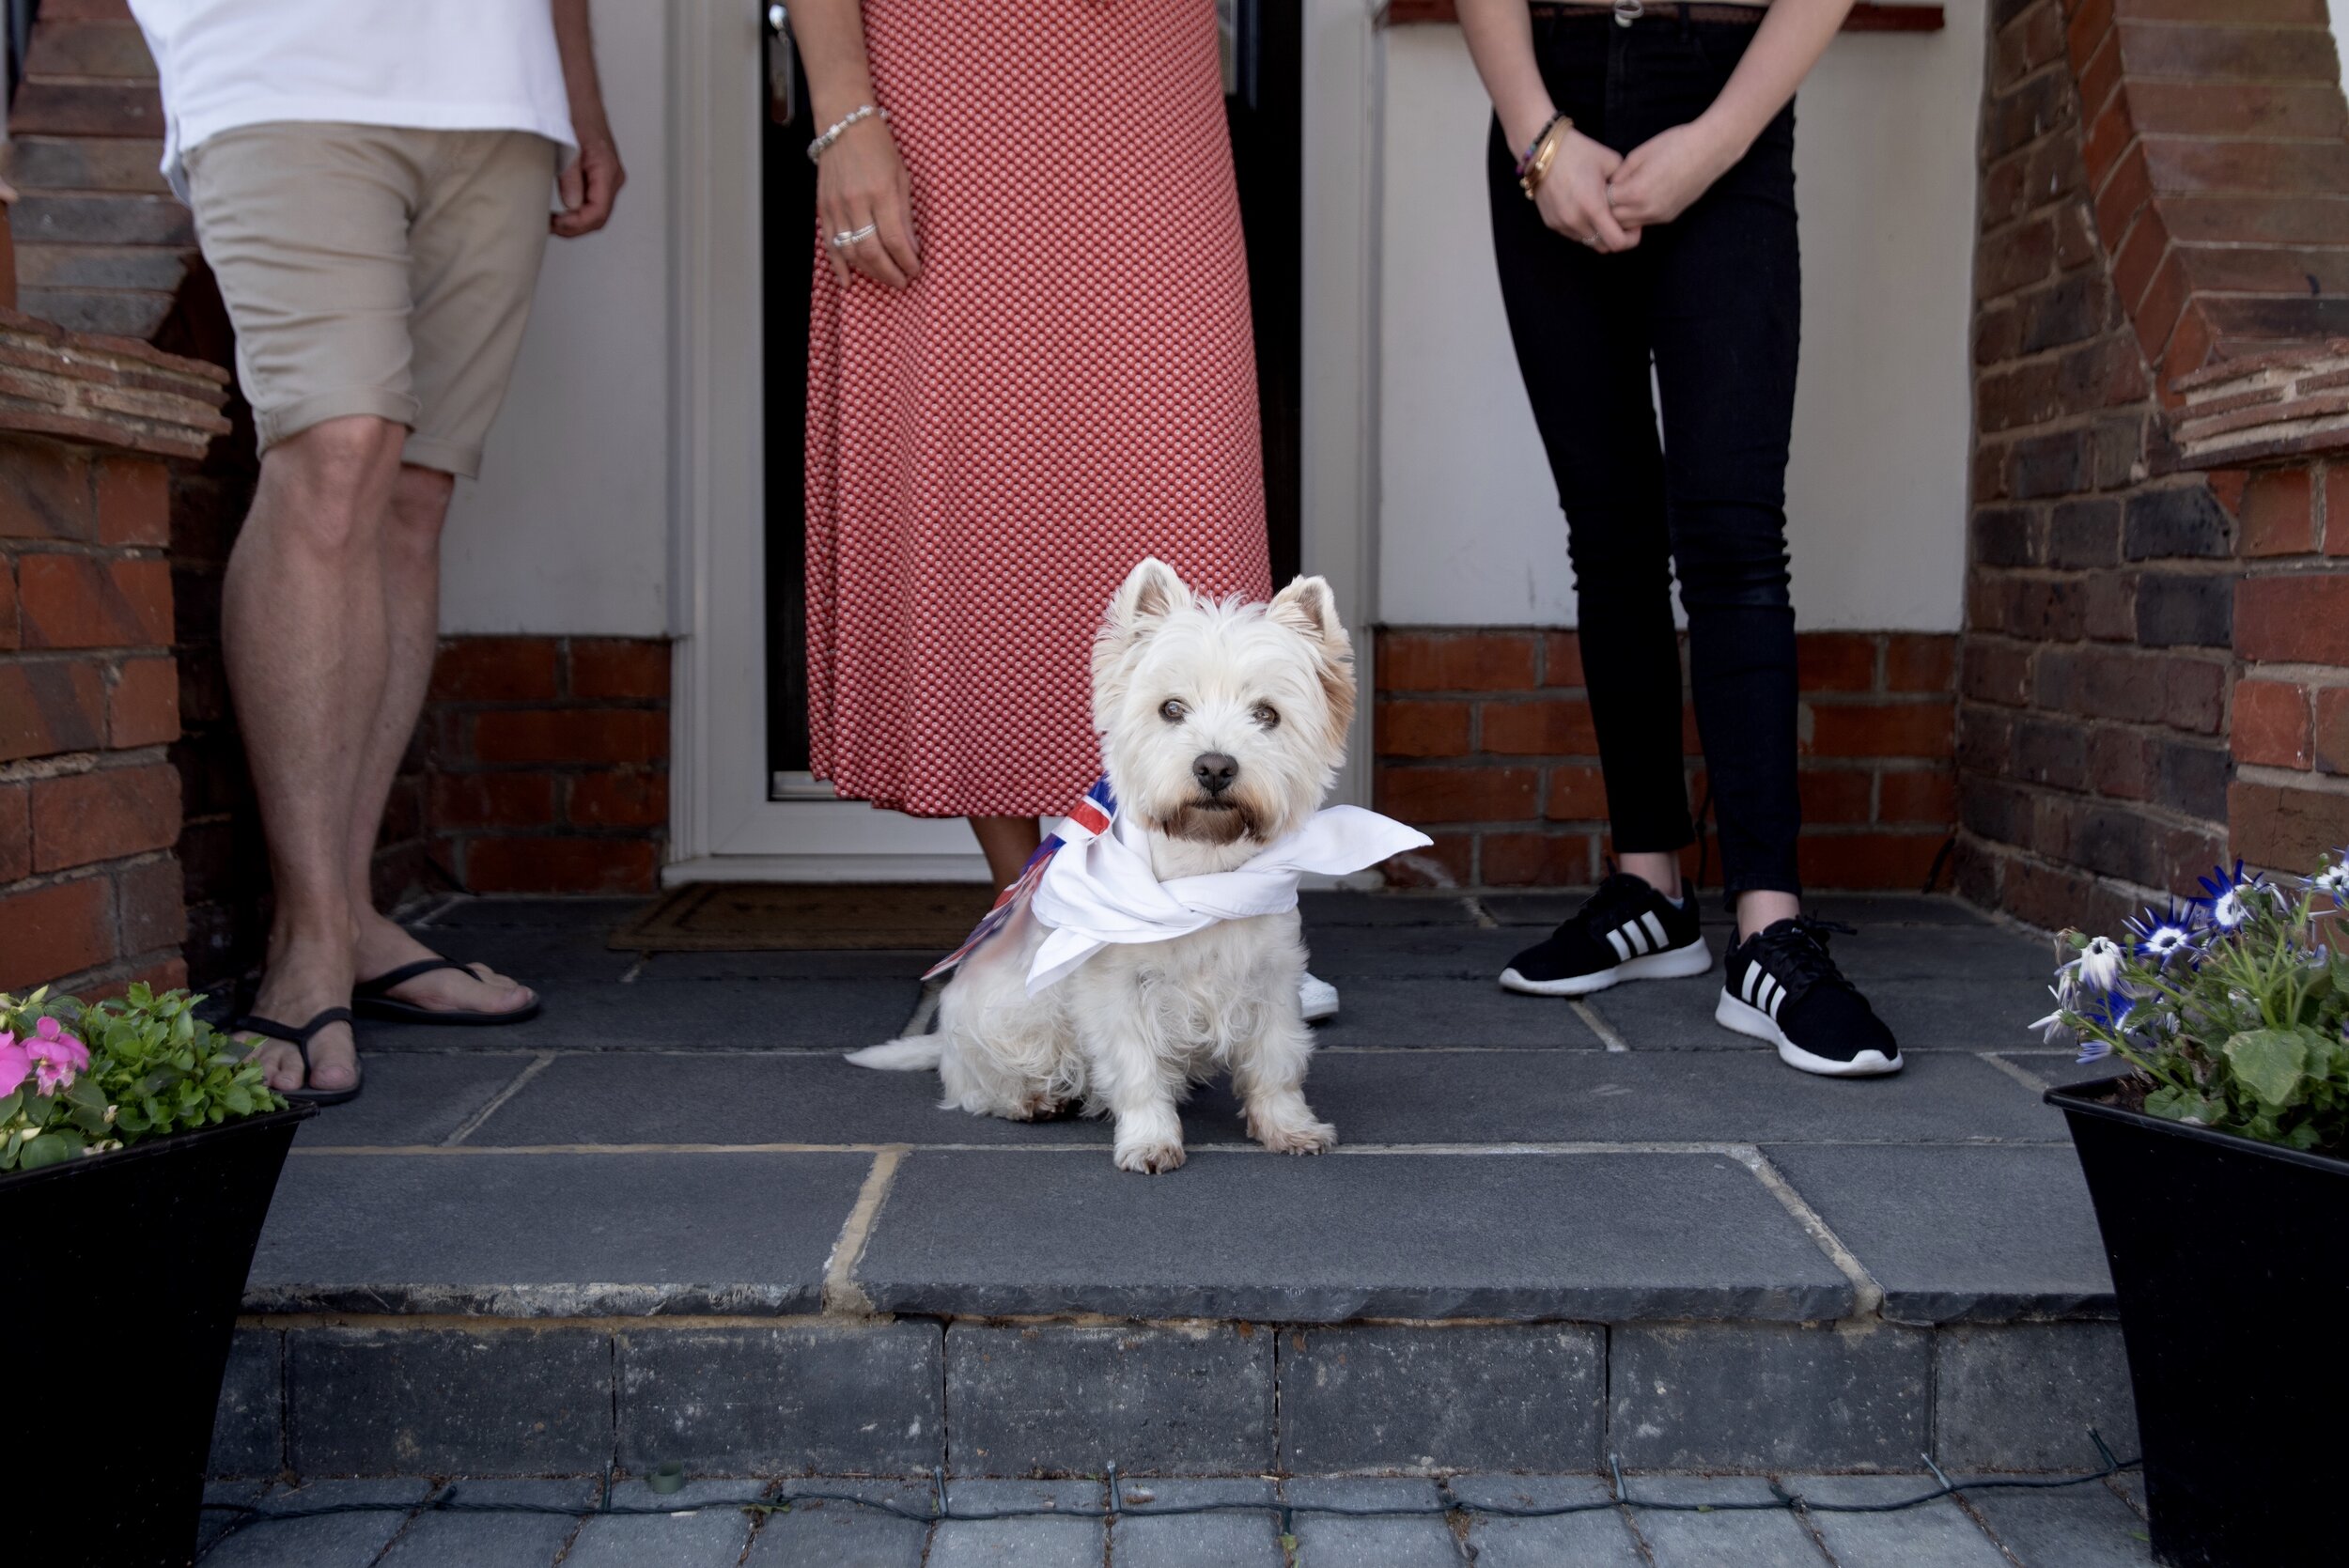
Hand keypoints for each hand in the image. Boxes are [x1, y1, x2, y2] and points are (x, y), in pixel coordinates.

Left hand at [553, 120, 624, 237]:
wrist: (578, 92)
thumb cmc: (574, 110)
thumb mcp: (568, 145)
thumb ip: (571, 177)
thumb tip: (572, 205)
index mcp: (608, 171)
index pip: (597, 213)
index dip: (575, 224)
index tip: (553, 223)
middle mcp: (613, 177)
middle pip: (598, 218)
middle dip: (574, 227)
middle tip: (549, 226)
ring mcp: (608, 177)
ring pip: (596, 212)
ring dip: (575, 221)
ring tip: (552, 220)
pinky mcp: (600, 175)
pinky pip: (593, 201)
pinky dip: (577, 211)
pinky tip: (561, 210)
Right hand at [817, 116, 919, 288]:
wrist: (844, 122)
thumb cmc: (878, 145)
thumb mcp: (901, 176)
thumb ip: (905, 215)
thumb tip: (912, 248)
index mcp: (881, 193)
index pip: (895, 240)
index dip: (906, 261)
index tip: (915, 270)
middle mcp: (856, 203)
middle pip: (872, 252)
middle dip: (889, 272)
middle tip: (902, 281)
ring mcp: (836, 207)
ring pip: (851, 253)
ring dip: (869, 272)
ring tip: (884, 277)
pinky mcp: (823, 208)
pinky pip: (830, 244)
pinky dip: (839, 266)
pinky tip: (848, 281)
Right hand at [1531, 129, 1638, 253]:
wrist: (1543, 150)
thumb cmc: (1579, 152)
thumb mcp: (1611, 162)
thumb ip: (1624, 184)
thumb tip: (1631, 198)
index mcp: (1593, 207)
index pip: (1617, 242)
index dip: (1630, 238)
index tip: (1634, 225)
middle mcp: (1576, 221)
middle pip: (1603, 247)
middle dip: (1615, 238)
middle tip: (1621, 221)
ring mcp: (1561, 224)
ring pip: (1588, 242)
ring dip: (1598, 233)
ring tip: (1602, 214)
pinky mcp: (1551, 223)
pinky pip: (1573, 234)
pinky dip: (1583, 228)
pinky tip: (1584, 210)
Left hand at [1606, 117, 1741, 229]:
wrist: (1711, 149)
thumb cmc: (1675, 144)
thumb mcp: (1640, 154)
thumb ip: (1620, 174)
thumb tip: (1609, 185)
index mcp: (1636, 192)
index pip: (1604, 203)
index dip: (1600, 192)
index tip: (1600, 182)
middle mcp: (1647, 209)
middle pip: (1614, 219)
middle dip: (1607, 207)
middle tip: (1607, 191)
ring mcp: (1660, 215)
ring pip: (1629, 225)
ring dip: (1622, 214)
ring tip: (1622, 195)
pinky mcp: (1669, 216)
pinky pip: (1645, 222)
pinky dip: (1637, 214)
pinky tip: (1639, 198)